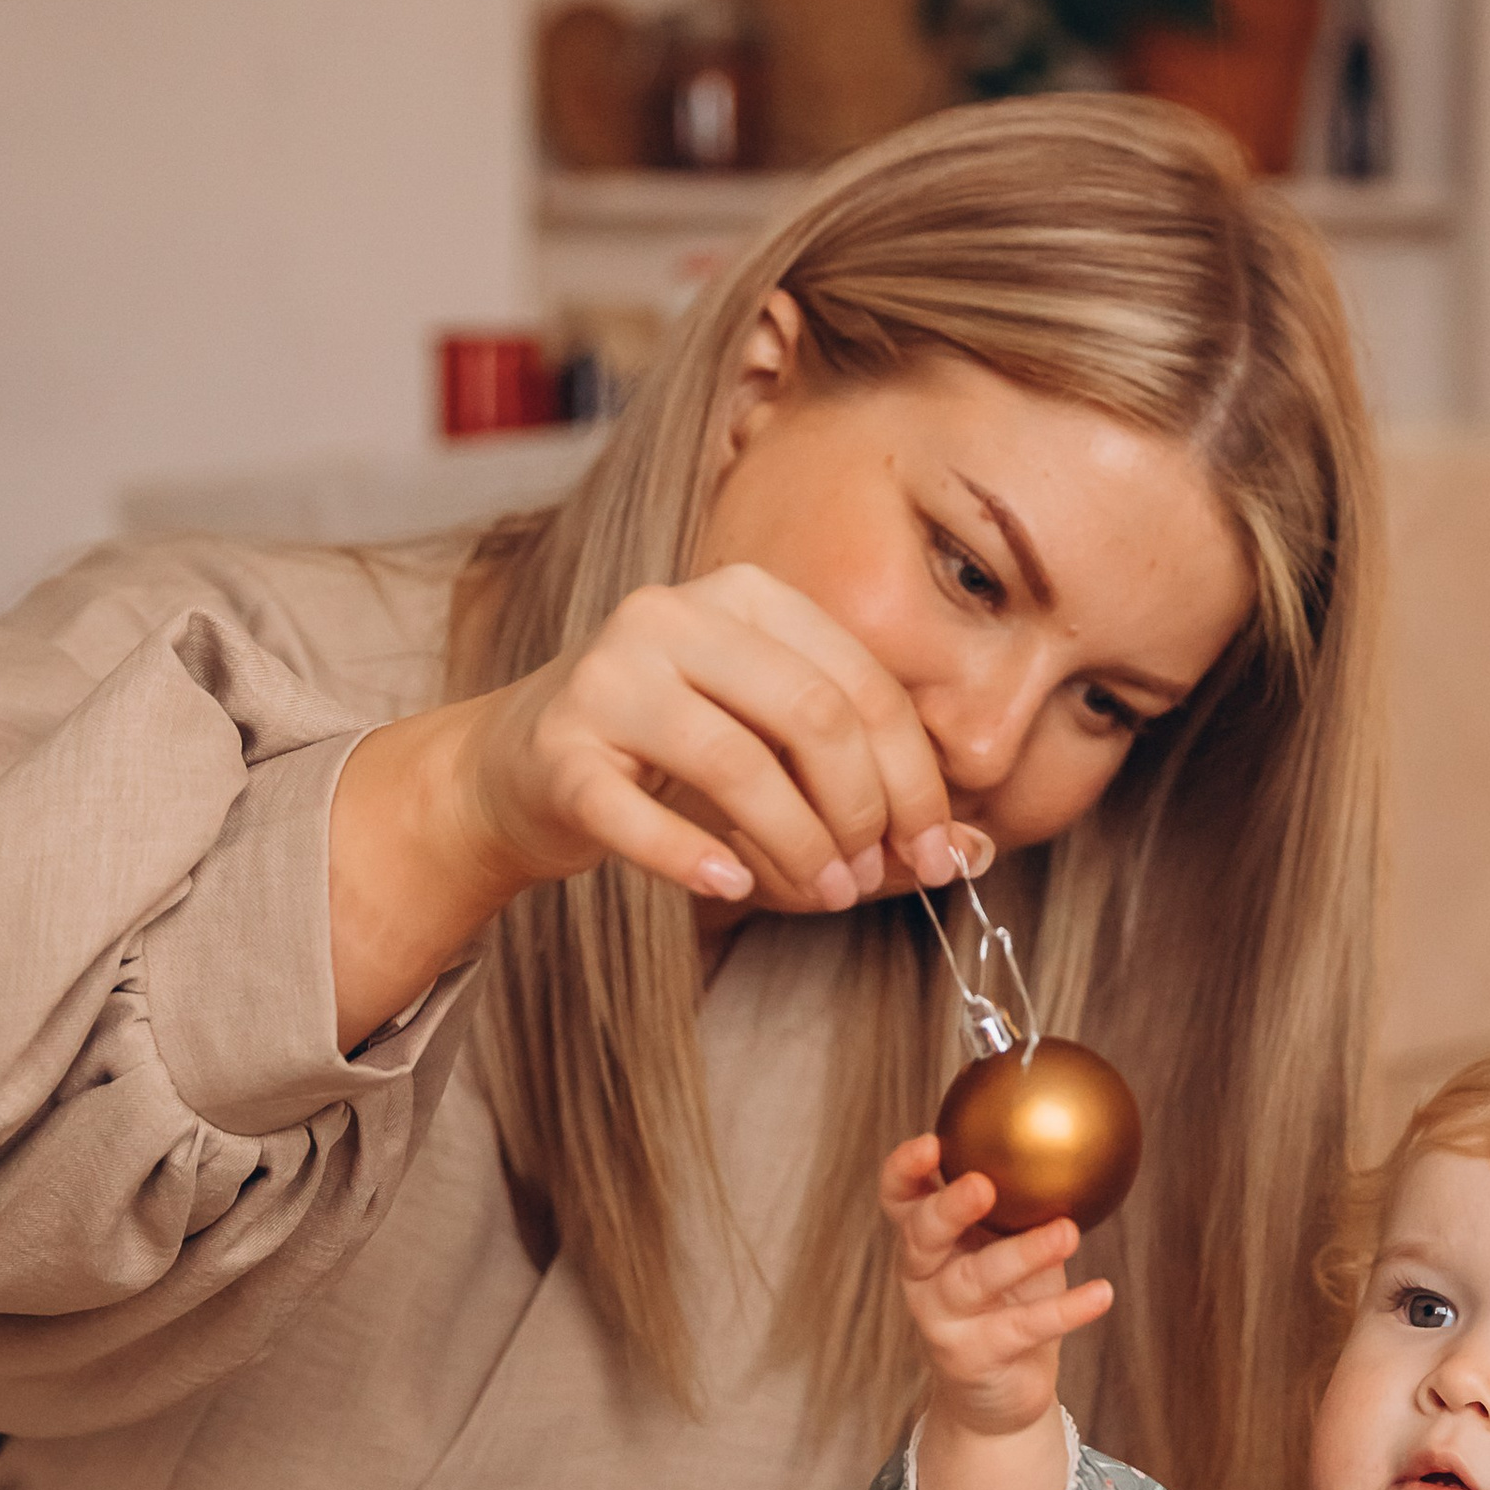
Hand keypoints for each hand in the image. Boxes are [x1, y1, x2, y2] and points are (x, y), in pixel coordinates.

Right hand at [328, 566, 989, 1050]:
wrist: (516, 769)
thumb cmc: (669, 757)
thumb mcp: (773, 749)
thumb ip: (867, 790)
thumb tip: (973, 853)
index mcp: (744, 595)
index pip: (861, 685)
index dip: (914, 778)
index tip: (935, 852)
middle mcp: (671, 616)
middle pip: (811, 717)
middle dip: (859, 813)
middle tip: (865, 880)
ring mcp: (607, 678)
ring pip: (736, 767)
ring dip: (795, 848)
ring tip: (816, 894)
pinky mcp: (558, 751)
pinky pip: (640, 815)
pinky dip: (697, 861)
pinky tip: (730, 888)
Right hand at [882, 1134, 1112, 1438]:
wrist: (997, 1394)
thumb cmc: (1007, 1302)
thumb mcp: (1005, 1247)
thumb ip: (1019, 1205)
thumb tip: (1071, 1142)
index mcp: (925, 1240)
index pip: (899, 1199)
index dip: (905, 1170)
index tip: (932, 1142)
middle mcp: (922, 1277)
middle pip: (922, 1236)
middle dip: (949, 1208)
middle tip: (983, 1187)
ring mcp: (940, 1320)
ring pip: (975, 1280)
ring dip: (1023, 1254)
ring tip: (1068, 1232)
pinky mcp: (971, 1358)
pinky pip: (1021, 1328)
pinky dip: (1065, 1310)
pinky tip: (1102, 1293)